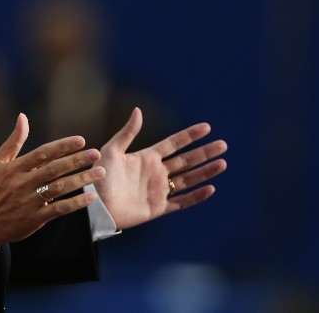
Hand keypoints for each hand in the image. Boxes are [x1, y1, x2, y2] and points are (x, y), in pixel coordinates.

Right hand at [0, 113, 106, 244]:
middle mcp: (23, 183)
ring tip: (99, 172)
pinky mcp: (35, 218)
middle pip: (54, 169)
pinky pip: (59, 209)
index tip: (81, 140)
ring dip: (81, 180)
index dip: (62, 146)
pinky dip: (75, 203)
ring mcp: (30, 201)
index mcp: (15, 168)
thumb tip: (22, 117)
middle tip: (96, 154)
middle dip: (77, 161)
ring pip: (59, 188)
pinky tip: (90, 197)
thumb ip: (13, 140)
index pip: (42, 153)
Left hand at [95, 108, 226, 229]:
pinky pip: (182, 201)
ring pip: (188, 179)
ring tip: (222, 163)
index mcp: (146, 157)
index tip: (207, 127)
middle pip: (186, 160)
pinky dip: (196, 196)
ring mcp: (158, 190)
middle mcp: (156, 172)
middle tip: (223, 145)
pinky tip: (210, 188)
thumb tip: (138, 110)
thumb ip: (127, 133)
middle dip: (204, 152)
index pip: (174, 143)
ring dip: (205, 172)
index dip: (190, 135)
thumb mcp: (111, 151)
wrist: (95, 206)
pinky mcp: (158, 207)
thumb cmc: (99, 177)